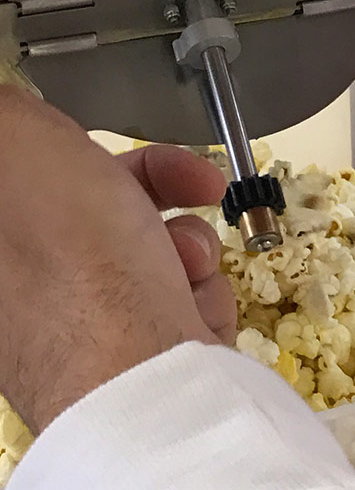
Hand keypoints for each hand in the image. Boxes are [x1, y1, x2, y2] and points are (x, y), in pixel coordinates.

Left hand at [0, 85, 235, 433]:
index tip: (111, 142)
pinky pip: (181, 304)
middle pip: (106, 213)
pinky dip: (199, 298)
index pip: (43, 179)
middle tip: (194, 183)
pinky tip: (193, 313)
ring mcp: (91, 331)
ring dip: (188, 250)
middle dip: (158, 194)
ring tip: (187, 268)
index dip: (83, 150)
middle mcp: (34, 293)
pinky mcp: (145, 362)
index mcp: (4, 246)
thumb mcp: (19, 143)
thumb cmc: (77, 263)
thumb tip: (21, 114)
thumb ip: (13, 113)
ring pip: (156, 258)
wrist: (145, 376)